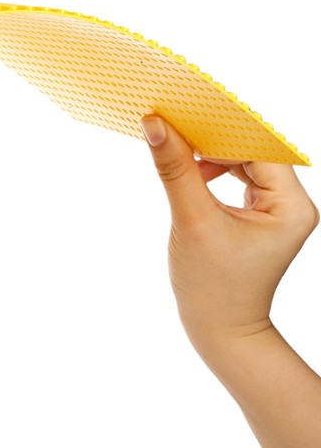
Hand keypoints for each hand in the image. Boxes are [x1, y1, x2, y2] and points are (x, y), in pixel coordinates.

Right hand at [140, 115, 318, 350]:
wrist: (220, 331)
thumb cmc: (211, 286)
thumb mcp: (191, 221)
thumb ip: (175, 169)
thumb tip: (155, 126)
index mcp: (291, 206)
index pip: (257, 149)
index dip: (220, 130)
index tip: (182, 116)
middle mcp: (292, 204)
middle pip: (252, 152)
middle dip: (213, 141)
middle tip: (174, 128)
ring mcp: (276, 211)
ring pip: (243, 163)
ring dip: (211, 155)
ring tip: (178, 153)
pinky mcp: (258, 217)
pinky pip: (237, 180)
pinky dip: (212, 172)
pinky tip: (190, 174)